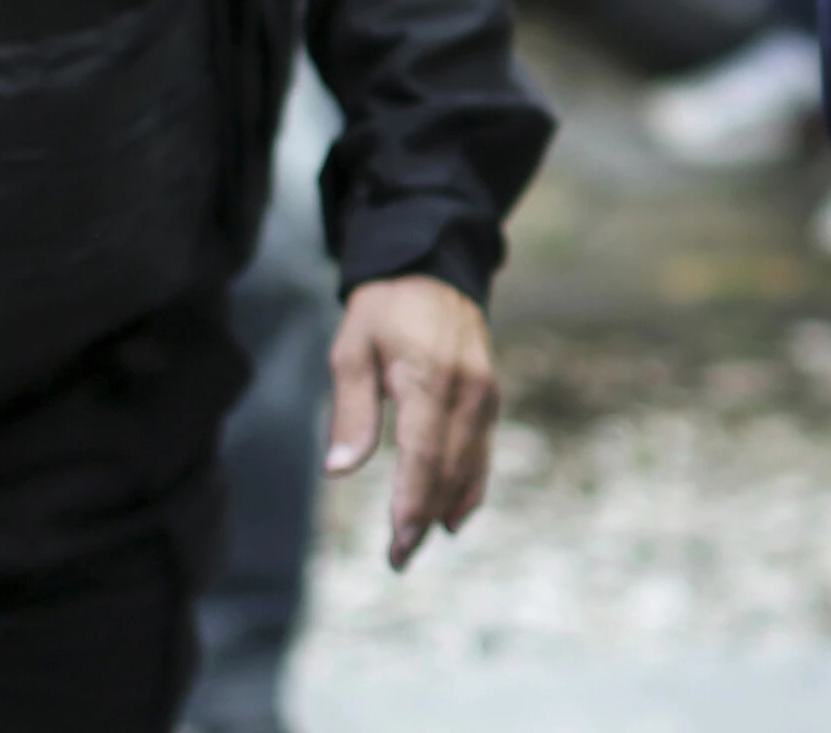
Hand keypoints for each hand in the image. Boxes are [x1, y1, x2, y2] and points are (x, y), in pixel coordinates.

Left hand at [324, 274, 501, 571]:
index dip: (412, 499)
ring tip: (414, 546)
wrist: (432, 271)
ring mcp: (485, 396)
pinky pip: (482, 452)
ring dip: (444, 508)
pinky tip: (453, 518)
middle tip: (397, 559)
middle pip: (448, 467)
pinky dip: (468, 487)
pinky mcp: (490, 400)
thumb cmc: (384, 311)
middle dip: (423, 516)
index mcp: (431, 376)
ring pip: (469, 465)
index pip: (423, 451)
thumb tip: (341, 470)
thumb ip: (351, 409)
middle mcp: (468, 390)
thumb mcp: (352, 348)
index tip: (397, 539)